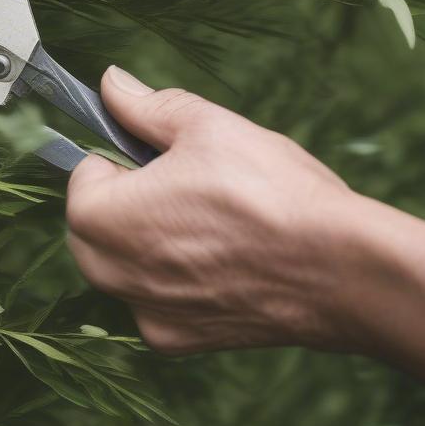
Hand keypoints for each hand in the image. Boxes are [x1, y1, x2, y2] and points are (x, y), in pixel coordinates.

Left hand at [66, 66, 356, 354]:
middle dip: (124, 199)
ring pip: (123, 265)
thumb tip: (110, 84)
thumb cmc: (269, 190)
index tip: (158, 154)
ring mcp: (145, 312)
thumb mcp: (204, 125)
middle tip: (183, 181)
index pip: (84, 174)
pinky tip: (223, 259)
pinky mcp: (179, 341)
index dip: (121, 156)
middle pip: (93, 226)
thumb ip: (145, 106)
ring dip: (146, 239)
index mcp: (102, 218)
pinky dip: (175, 280)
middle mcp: (112, 275)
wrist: (341, 269)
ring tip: (209, 218)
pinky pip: (156, 301)